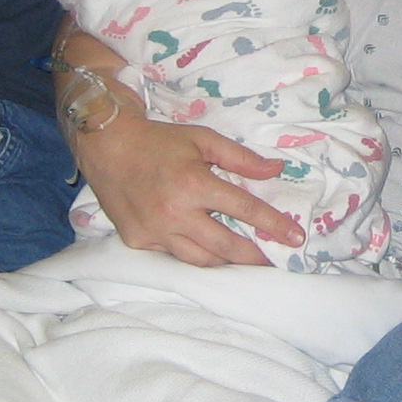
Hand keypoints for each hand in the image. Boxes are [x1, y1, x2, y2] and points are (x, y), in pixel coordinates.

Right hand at [54, 20, 298, 266]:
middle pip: (226, 246)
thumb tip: (275, 171)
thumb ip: (240, 158)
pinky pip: (174, 255)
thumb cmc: (158, 141)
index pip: (245, 210)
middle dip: (254, 256)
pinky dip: (193, 254)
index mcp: (194, 184)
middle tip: (273, 260)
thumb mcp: (202, 139)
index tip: (295, 239)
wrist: (106, 146)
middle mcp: (175, 213)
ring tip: (244, 259)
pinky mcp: (138, 241)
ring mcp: (154, 232)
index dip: (273, 225)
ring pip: (201, 260)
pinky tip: (208, 250)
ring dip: (226, 262)